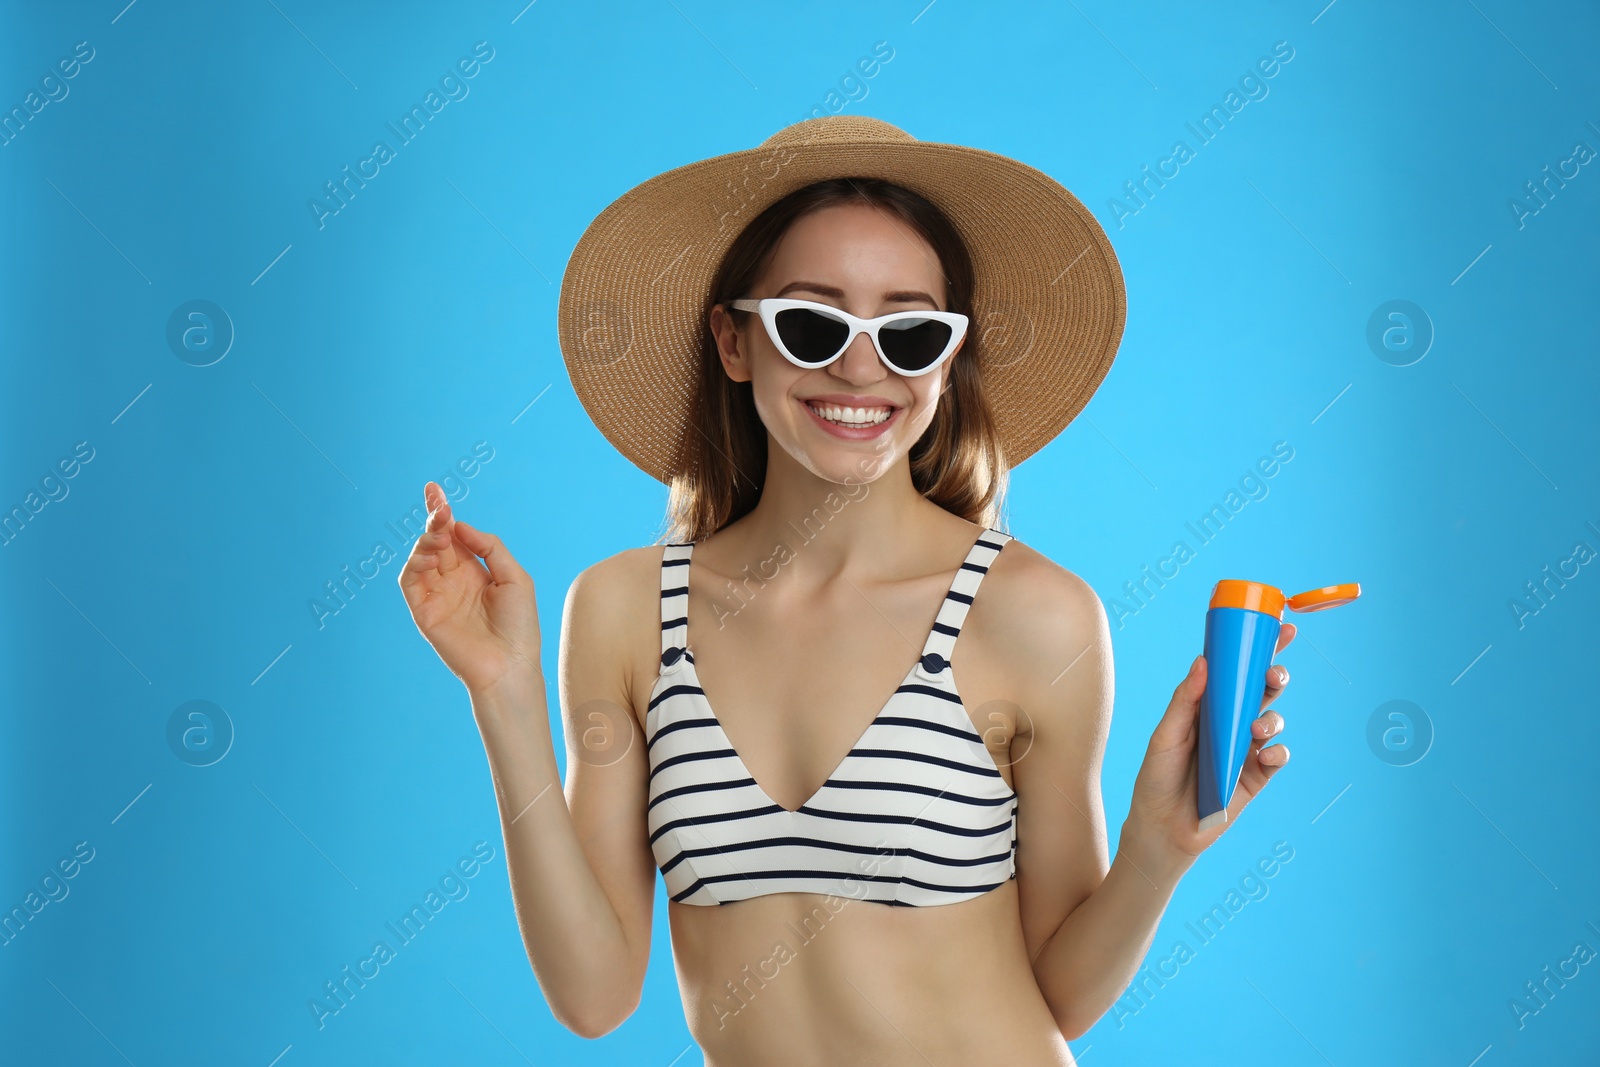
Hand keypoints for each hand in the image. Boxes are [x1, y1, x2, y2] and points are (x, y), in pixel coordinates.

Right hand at [398, 481, 541, 693]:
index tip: (435, 488)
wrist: (511, 666)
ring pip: (421, 556)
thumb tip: (460, 526)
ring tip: (440, 528)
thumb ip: (490, 548)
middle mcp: (452, 581)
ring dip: (427, 538)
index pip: (453, 535)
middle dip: (434, 517)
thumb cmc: (520, 626)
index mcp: (474, 571)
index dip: (442, 512)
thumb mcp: (514, 577)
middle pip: (435, 540)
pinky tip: (432, 551)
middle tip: (438, 502)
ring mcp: (436, 595)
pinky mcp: (424, 611)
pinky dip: (416, 561)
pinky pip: (410, 580)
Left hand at [1123, 623, 1296, 866]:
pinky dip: (1277, 753)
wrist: (1162, 831)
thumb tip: (1203, 660)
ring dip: (1272, 716)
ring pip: (1273, 720)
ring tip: (1256, 727)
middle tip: (1272, 675)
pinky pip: (1277, 758)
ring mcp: (1245, 750)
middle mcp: (1229, 724)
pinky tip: (1264, 754)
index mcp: (1206, 707)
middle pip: (1260, 691)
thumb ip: (1185, 701)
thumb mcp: (1165, 736)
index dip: (1258, 649)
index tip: (1280, 627)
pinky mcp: (1255, 778)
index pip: (1235, 672)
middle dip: (1274, 676)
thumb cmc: (1156, 779)